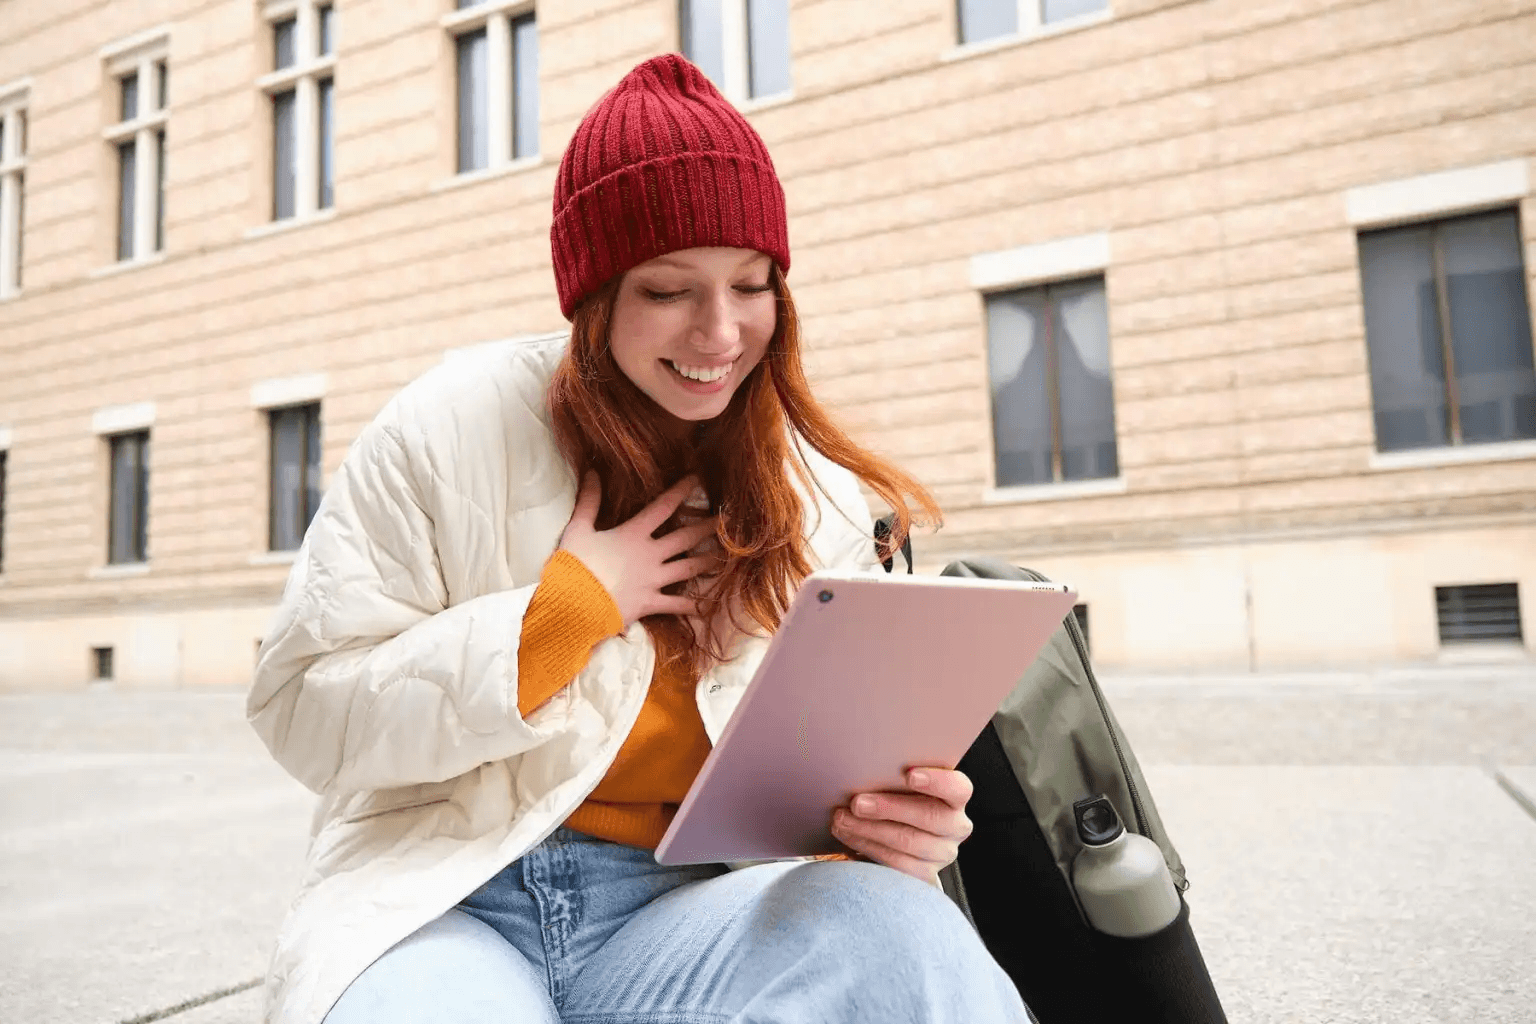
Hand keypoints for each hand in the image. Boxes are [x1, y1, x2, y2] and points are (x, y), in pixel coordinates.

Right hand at [558, 473, 719, 626]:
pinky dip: (693, 606)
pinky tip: (708, 605)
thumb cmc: (574, 565)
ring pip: (688, 568)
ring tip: (725, 557)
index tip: (697, 479)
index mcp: (633, 534)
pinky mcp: (650, 603)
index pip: (663, 506)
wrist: (573, 605)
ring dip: (708, 561)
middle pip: (685, 537)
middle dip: (706, 527)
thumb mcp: (578, 529)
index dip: (681, 490)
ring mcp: (653, 580)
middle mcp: (650, 555)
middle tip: (725, 520)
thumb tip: (592, 471)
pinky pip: (677, 605)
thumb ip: (589, 500)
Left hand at [831, 768, 973, 885]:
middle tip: (857, 803)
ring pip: (907, 841)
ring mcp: (942, 853)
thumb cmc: (901, 798)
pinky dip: (867, 846)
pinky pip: (896, 862)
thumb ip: (895, 776)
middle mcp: (955, 826)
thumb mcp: (903, 785)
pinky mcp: (925, 874)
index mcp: (955, 797)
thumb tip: (865, 768)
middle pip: (928, 816)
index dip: (937, 781)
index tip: (910, 775)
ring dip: (869, 829)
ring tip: (842, 819)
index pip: (958, 788)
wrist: (903, 836)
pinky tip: (849, 835)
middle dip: (888, 808)